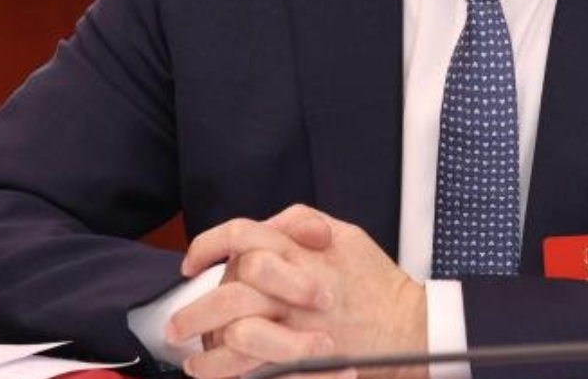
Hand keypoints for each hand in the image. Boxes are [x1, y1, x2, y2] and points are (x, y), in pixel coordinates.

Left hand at [171, 205, 426, 378]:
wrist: (410, 328)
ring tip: (191, 356)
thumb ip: (303, 223)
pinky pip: (250, 366)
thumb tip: (268, 222)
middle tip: (177, 325)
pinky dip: (222, 370)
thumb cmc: (377, 283)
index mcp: (302, 250)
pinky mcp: (302, 358)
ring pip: (235, 332)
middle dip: (196, 309)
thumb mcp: (347, 234)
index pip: (242, 236)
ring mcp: (298, 324)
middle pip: (230, 288)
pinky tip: (211, 370)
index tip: (191, 263)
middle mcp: (296, 285)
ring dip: (204, 345)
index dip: (209, 245)